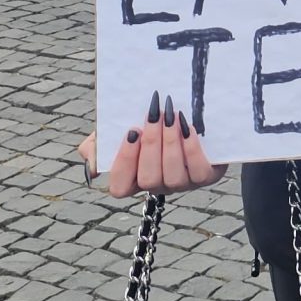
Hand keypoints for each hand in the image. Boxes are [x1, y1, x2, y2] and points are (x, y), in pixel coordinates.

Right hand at [89, 93, 227, 195]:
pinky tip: (188, 126)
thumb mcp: (116, 129)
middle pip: (149, 179)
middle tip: (154, 113)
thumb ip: (96, 146)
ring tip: (171, 115)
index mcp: (132, 178)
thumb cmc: (148, 123)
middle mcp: (157, 185)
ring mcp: (182, 184)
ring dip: (171, 144)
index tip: (132, 131)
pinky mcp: (206, 176)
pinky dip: (191, 148)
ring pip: (173, 177)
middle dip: (151, 145)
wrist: (188, 112)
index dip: (124, 162)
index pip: (119, 188)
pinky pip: (198, 171)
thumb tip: (93, 169)